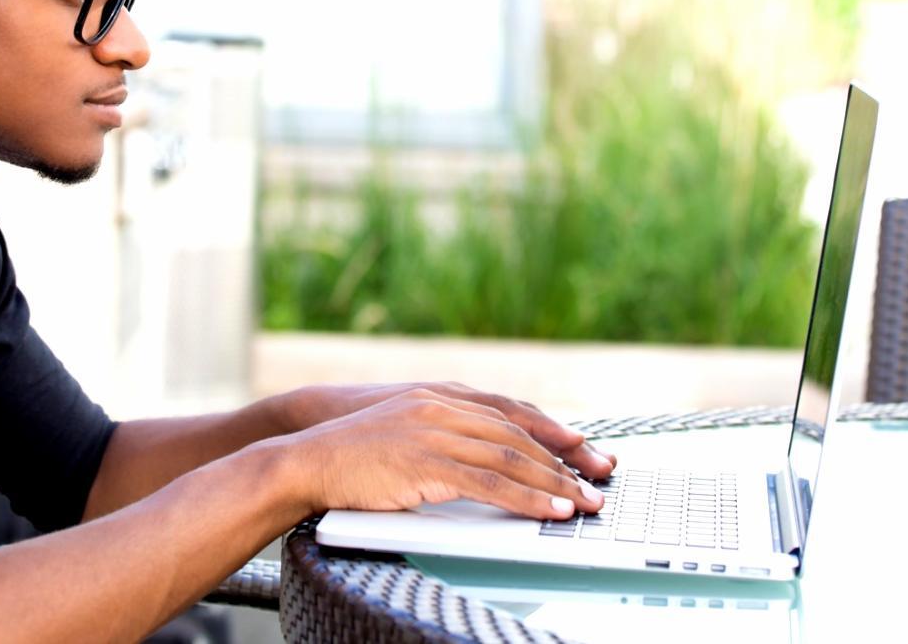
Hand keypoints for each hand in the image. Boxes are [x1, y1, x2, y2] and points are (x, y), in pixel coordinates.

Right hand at [281, 381, 615, 479]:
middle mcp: (445, 408)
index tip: (586, 449)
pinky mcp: (428, 463)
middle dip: (566, 459)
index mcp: (441, 397)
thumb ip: (444, 432)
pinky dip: (526, 499)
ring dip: (555, 483)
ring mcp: (436, 432)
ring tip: (584, 503)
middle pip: (520, 434)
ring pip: (512, 458)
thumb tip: (482, 456)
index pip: (511, 412)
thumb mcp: (405, 428)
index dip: (553, 431)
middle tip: (599, 479)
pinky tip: (549, 511)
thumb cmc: (353, 449)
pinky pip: (489, 483)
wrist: (307, 454)